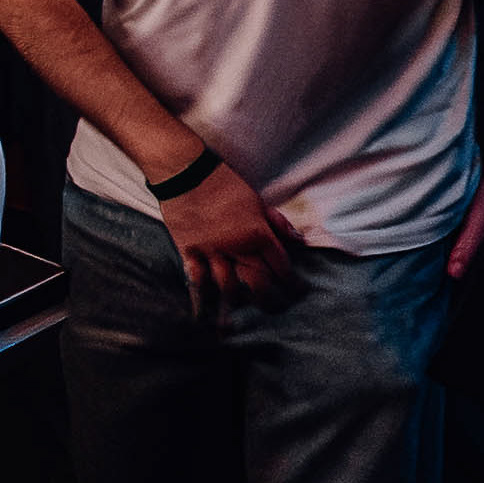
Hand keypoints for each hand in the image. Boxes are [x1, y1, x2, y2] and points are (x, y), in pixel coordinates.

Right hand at [157, 156, 295, 322]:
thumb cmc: (224, 183)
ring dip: (240, 301)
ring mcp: (211, 251)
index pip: (280, 264)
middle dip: (270, 300)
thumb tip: (298, 240)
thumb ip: (277, 222)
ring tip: (246, 310)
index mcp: (256, 232)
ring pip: (229, 286)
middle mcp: (236, 246)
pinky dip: (204, 293)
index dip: (291, 281)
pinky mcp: (189, 250)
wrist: (185, 172)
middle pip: (258, 282)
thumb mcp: (256, 199)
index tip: (297, 291)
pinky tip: (210, 305)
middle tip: (277, 308)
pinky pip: (198, 278)